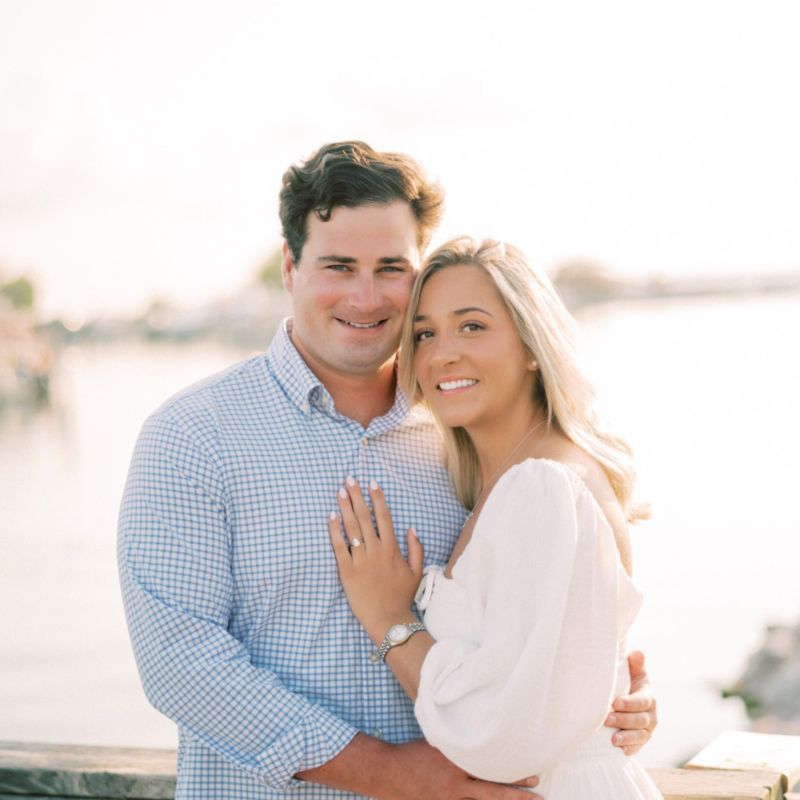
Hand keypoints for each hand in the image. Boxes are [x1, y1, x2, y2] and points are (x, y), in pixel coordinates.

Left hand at [328, 477, 423, 641]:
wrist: (388, 619)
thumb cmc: (402, 596)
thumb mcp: (417, 571)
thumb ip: (416, 548)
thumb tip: (411, 528)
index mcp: (392, 549)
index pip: (384, 516)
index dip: (377, 498)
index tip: (372, 482)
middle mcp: (376, 550)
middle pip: (365, 517)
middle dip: (356, 496)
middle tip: (349, 479)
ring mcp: (360, 560)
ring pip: (351, 528)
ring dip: (345, 507)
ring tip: (339, 491)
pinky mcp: (346, 571)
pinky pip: (338, 546)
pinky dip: (334, 530)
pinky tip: (330, 516)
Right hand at [380, 739, 541, 799]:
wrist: (388, 772)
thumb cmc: (413, 753)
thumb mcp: (438, 742)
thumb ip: (458, 746)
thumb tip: (479, 741)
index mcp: (454, 763)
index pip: (489, 769)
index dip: (512, 773)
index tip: (533, 775)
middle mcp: (455, 784)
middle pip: (492, 792)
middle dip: (516, 795)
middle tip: (539, 797)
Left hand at [605, 650, 657, 754]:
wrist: (629, 703)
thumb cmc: (629, 683)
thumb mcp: (633, 673)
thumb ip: (635, 664)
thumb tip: (637, 652)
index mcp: (648, 697)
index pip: (641, 701)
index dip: (629, 703)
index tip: (615, 703)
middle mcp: (651, 716)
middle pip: (639, 720)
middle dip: (624, 721)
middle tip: (607, 719)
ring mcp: (646, 730)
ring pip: (639, 736)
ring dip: (626, 738)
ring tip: (613, 740)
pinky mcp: (640, 742)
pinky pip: (637, 748)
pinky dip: (630, 750)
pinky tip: (620, 751)